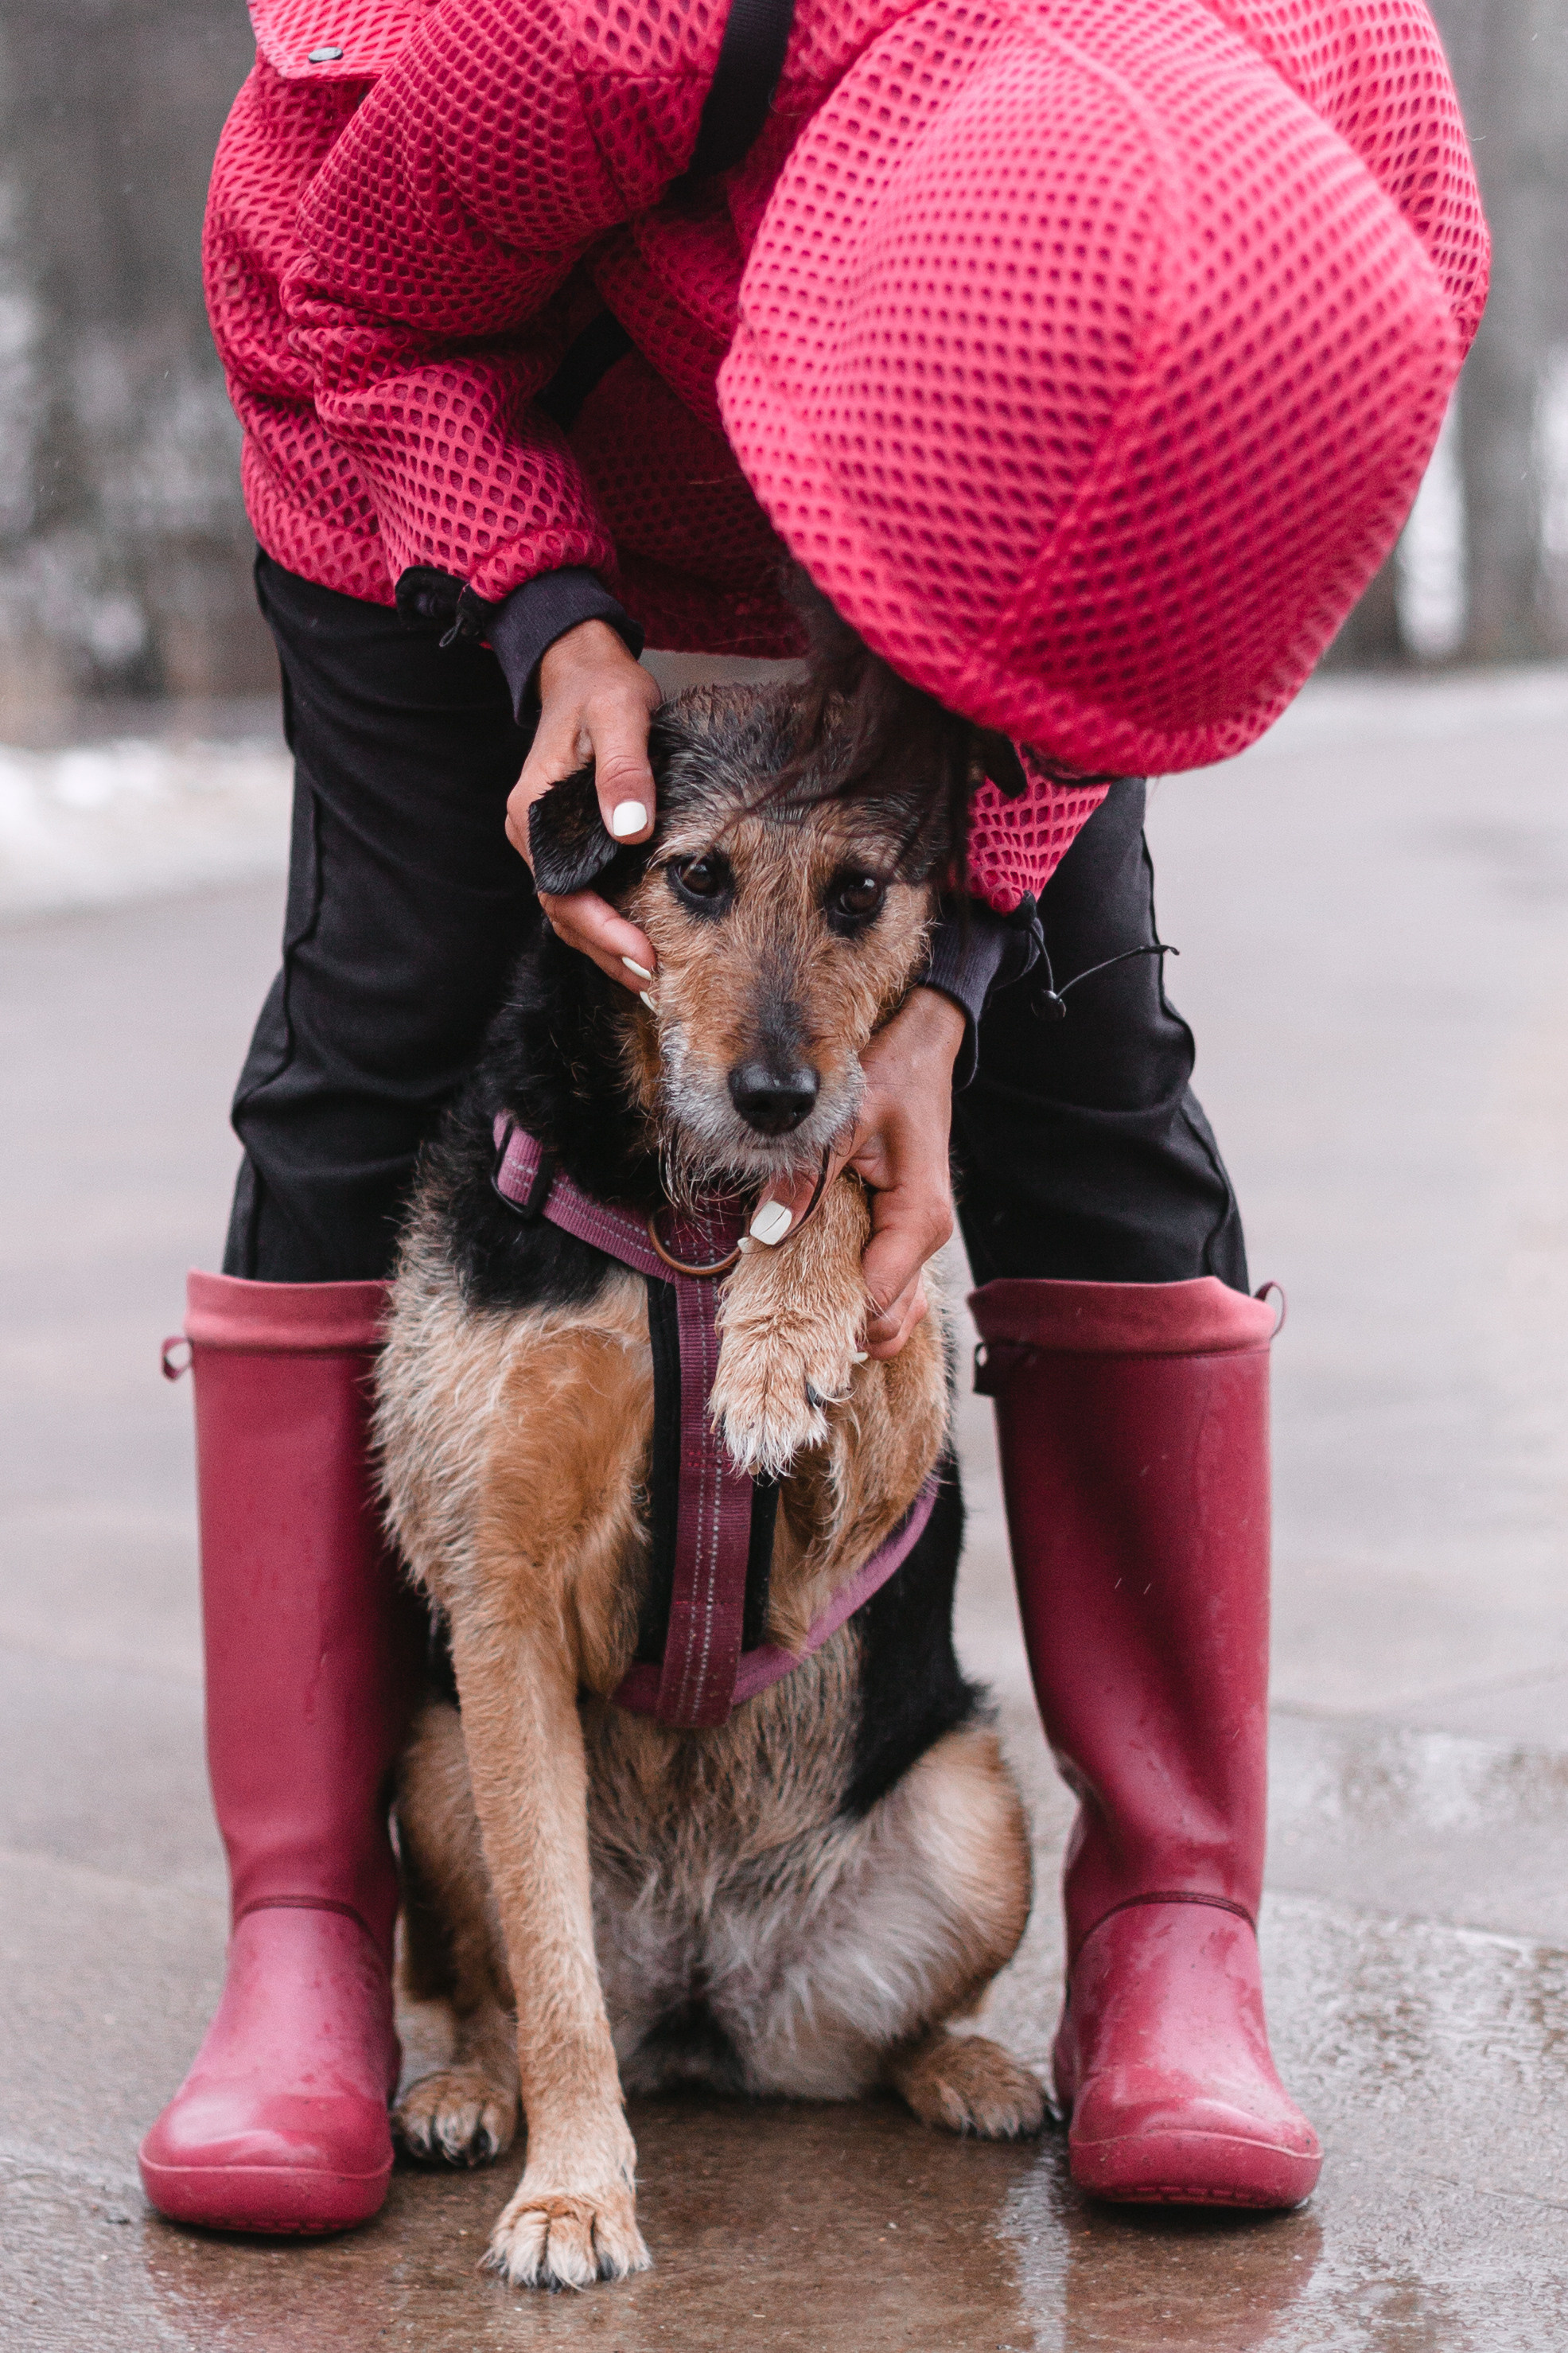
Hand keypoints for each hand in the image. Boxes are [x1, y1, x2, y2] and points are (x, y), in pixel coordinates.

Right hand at [505, 619, 661, 990]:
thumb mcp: (620, 713)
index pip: (562, 892)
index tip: (644, 955)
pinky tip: (642, 940)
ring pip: (573, 909)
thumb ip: (624, 768)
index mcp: (535, 813)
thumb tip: (632, 829)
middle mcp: (534, 834)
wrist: (583, 666)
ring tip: (651, 978)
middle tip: (655, 983)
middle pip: (565, 912)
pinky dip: (610, 921)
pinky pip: (583, 891)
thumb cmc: (602, 686)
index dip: (602, 931)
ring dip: (608, 946)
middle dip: (608, 952)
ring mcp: (548, 838)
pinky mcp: (569, 837)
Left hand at [749, 989, 964, 1358]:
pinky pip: (884, 1284)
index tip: (782, 1311)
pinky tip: (815, 1274)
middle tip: (782, 1307)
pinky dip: (854, 1292)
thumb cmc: (893, 1073)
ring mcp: (915, 1238)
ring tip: (797, 1297)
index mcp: (918, 1217)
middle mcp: (924, 1237)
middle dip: (839, 1322)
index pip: (880, 1297)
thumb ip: (808, 1177)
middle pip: (889, 1320)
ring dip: (848, 1313)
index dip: (833, 1314)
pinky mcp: (900, 1230)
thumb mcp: (846, 1118)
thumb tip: (768, 1232)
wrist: (922, 1046)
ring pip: (891, 1312)